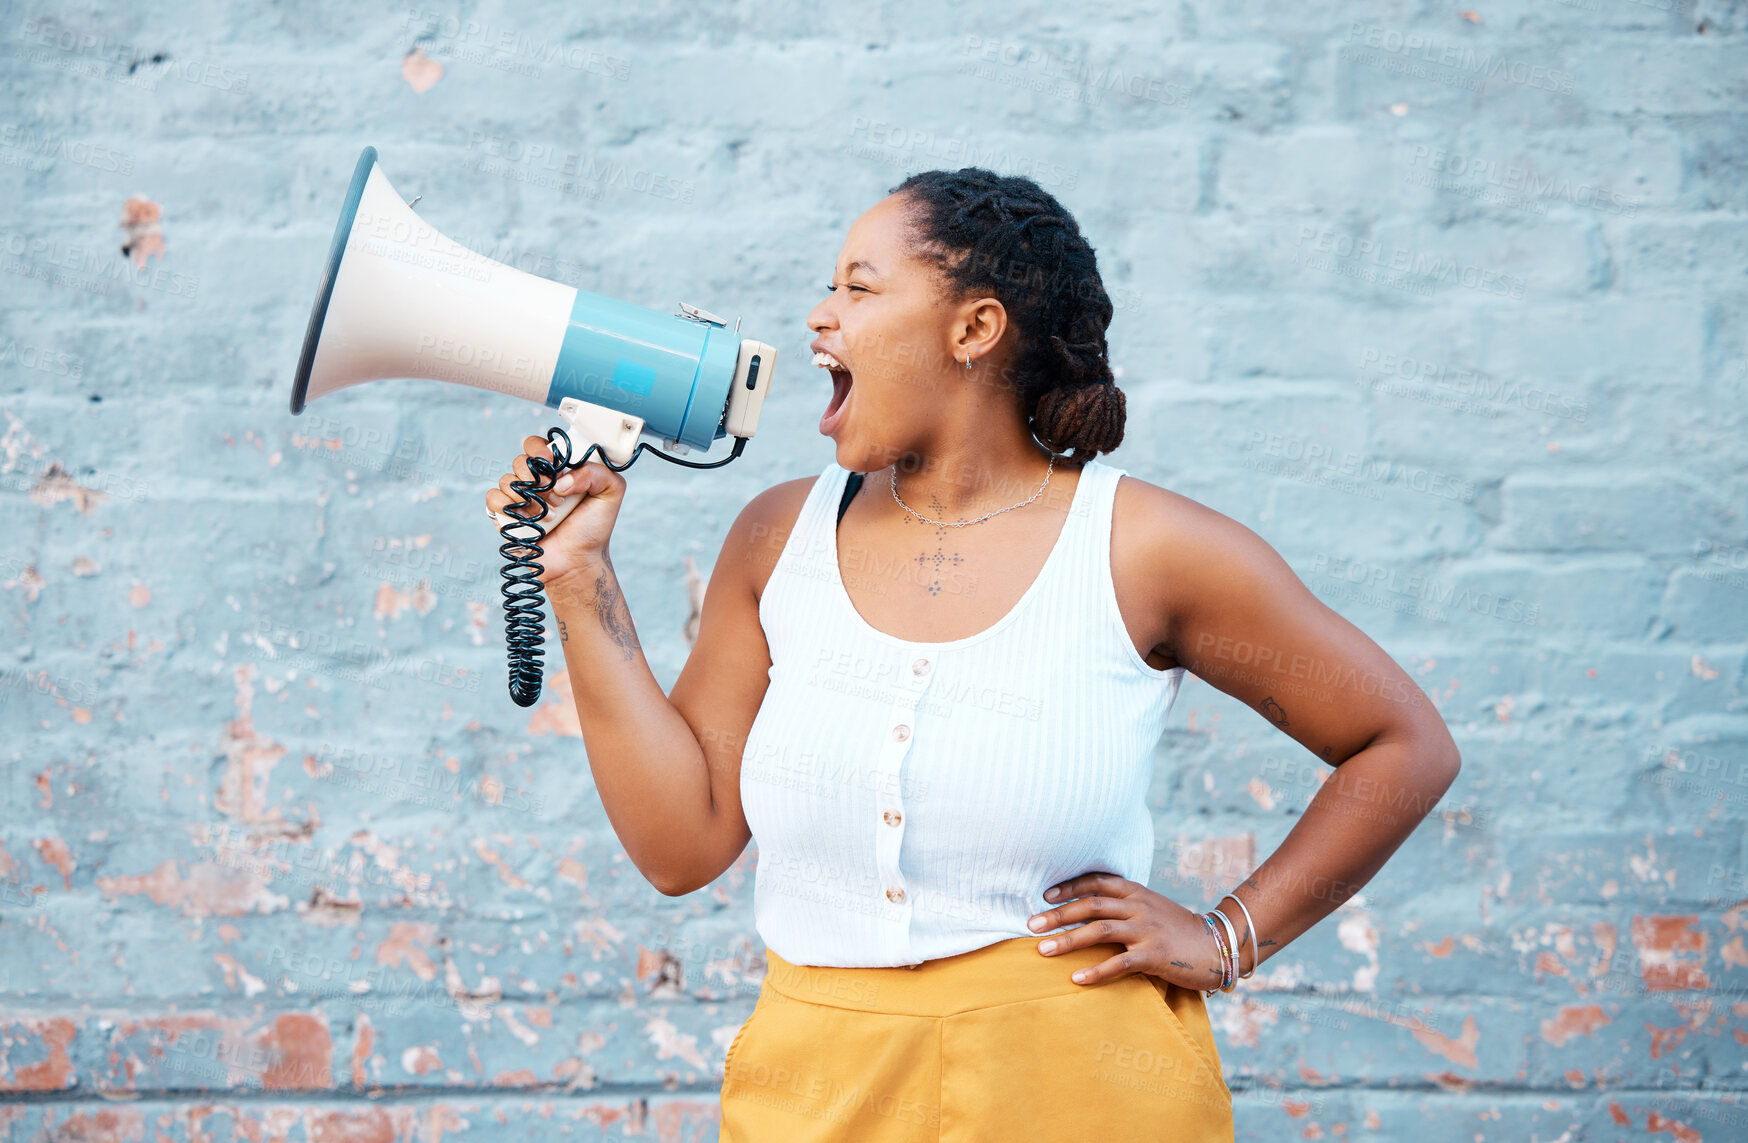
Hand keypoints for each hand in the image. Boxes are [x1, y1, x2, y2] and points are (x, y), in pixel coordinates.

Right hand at [485, 434, 625, 584]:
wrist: (578, 562)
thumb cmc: (593, 528)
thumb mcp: (611, 492)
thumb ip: (597, 472)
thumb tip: (562, 478)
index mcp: (556, 469)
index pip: (537, 445)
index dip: (541, 451)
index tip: (554, 465)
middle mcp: (536, 481)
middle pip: (520, 460)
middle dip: (538, 478)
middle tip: (557, 496)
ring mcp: (519, 498)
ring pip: (507, 480)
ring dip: (530, 499)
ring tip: (551, 516)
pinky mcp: (506, 515)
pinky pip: (494, 498)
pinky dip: (508, 507)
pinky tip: (529, 520)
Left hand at [1026, 872, 1225, 992]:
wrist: (1216, 946)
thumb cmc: (1178, 929)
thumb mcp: (1151, 907)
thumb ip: (1124, 905)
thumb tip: (1088, 910)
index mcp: (1136, 892)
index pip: (1096, 882)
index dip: (1069, 886)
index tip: (1044, 895)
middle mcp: (1139, 906)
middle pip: (1090, 905)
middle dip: (1057, 914)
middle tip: (1031, 924)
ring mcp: (1147, 930)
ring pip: (1099, 930)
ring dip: (1067, 940)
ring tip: (1042, 950)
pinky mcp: (1155, 955)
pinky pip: (1119, 963)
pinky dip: (1096, 971)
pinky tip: (1076, 979)